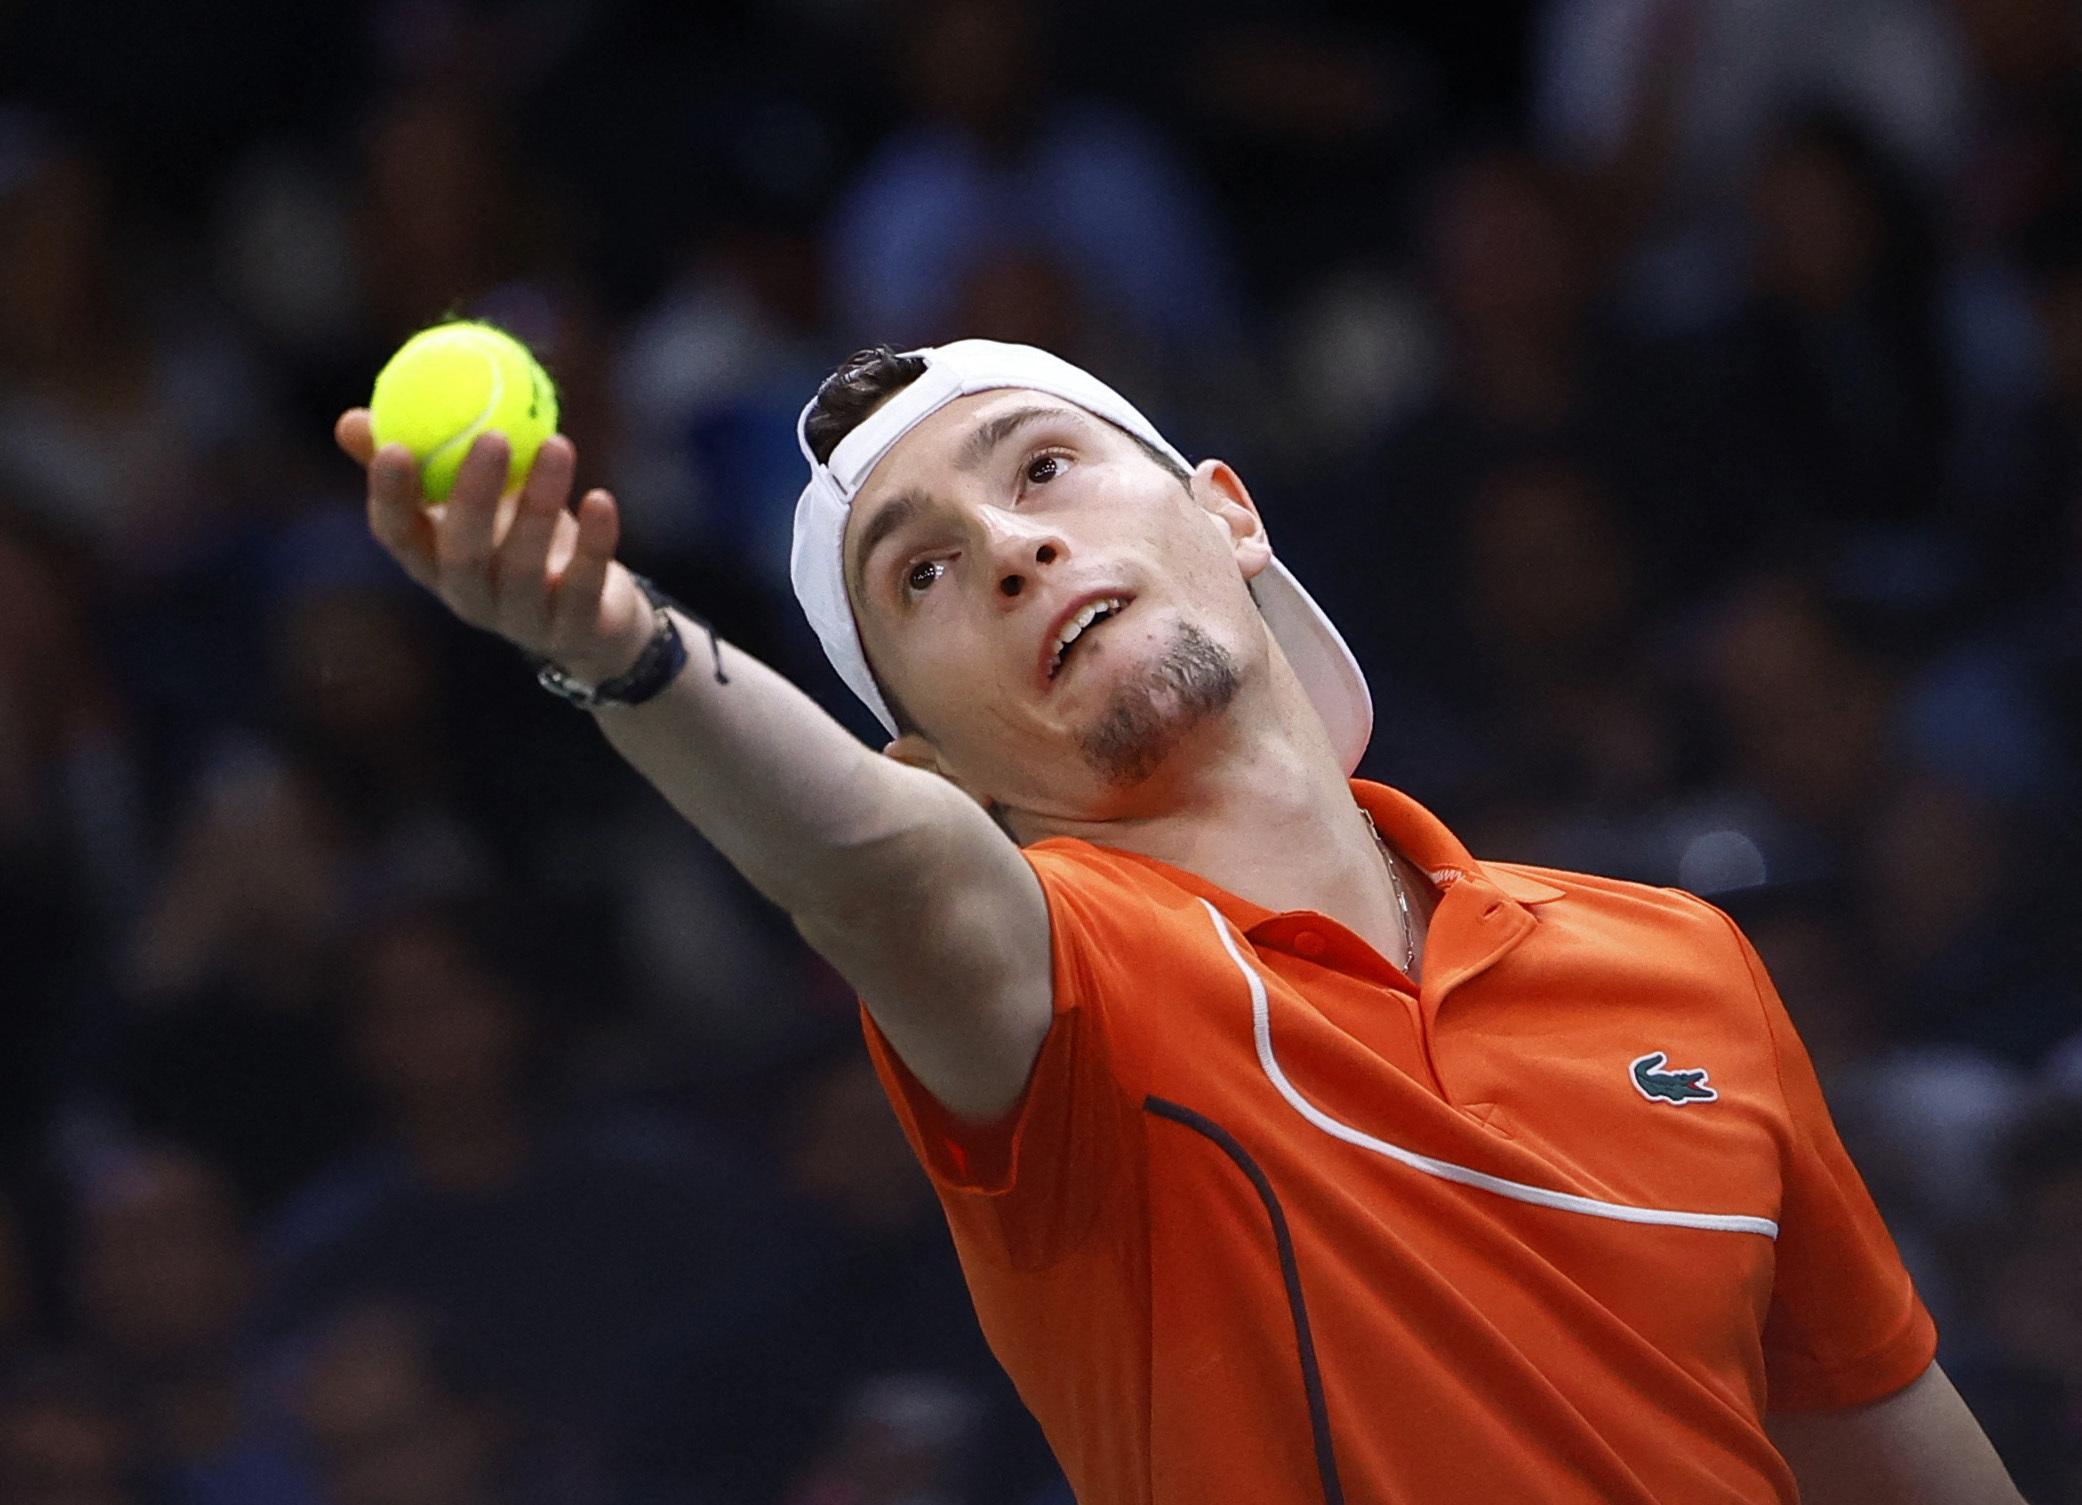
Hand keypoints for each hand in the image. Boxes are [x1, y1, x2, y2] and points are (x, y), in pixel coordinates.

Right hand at [335, 412, 654, 683]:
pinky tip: (599, 499)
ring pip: (524, 566)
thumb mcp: (474, 502)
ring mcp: (522, 620)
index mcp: (435, 564)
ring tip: (558, 445)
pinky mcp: (575, 630)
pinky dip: (593, 542)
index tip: (394, 446)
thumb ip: (425, 461)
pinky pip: (583, 585)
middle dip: (474, 495)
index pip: (398, 536)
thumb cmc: (521, 542)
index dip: (391, 497)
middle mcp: (470, 598)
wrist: (594, 622)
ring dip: (541, 502)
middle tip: (493, 436)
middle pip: (462, 553)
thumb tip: (352, 418)